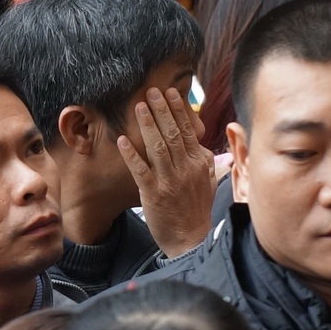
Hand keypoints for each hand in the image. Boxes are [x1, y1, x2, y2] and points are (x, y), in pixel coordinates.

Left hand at [119, 87, 215, 258]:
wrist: (191, 239)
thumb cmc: (197, 208)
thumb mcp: (208, 180)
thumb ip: (204, 158)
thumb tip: (198, 137)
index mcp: (199, 162)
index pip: (187, 130)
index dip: (177, 110)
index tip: (170, 93)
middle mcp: (186, 168)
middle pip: (172, 133)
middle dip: (161, 110)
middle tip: (151, 91)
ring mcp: (169, 180)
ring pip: (158, 147)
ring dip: (147, 125)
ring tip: (138, 106)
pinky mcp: (153, 193)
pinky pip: (141, 170)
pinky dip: (131, 154)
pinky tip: (122, 140)